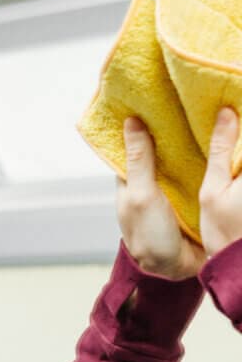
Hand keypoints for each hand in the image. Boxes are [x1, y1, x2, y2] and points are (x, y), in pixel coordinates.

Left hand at [117, 107, 241, 278]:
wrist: (173, 272)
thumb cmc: (147, 236)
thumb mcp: (140, 195)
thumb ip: (139, 160)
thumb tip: (131, 121)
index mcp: (135, 175)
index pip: (140, 137)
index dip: (149, 115)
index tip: (163, 89)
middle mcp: (157, 177)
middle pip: (169, 144)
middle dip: (181, 123)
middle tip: (201, 94)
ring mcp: (179, 186)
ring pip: (190, 156)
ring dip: (202, 139)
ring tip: (218, 109)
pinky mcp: (199, 195)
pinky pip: (207, 172)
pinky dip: (215, 159)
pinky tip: (230, 141)